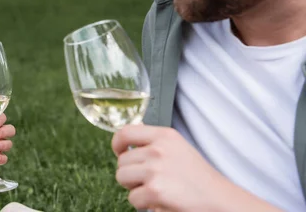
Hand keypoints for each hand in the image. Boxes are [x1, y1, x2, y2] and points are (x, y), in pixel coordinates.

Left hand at [112, 125, 230, 211]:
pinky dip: (144, 204)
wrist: (220, 201)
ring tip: (155, 190)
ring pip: (122, 178)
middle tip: (149, 181)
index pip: (125, 132)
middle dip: (130, 173)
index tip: (120, 153)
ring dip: (135, 188)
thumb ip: (154, 144)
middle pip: (122, 161)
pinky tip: (161, 201)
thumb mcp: (178, 149)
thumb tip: (126, 142)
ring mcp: (155, 169)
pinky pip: (133, 198)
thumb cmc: (199, 178)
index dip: (117, 144)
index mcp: (164, 136)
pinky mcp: (155, 190)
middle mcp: (158, 149)